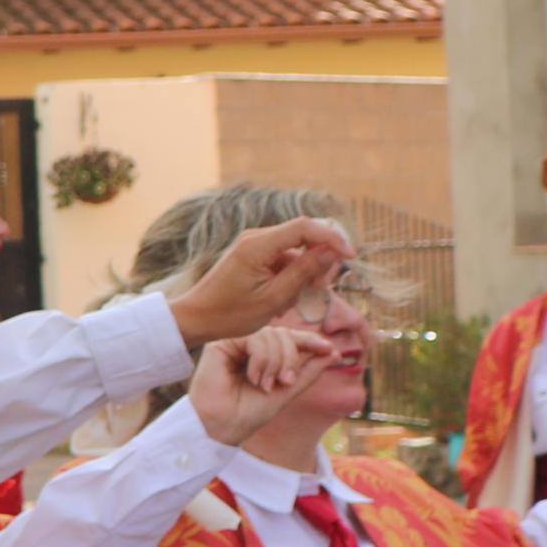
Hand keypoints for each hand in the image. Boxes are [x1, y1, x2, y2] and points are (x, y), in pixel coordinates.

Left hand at [166, 216, 356, 346]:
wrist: (196, 319)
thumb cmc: (230, 314)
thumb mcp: (274, 298)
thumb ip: (303, 272)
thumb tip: (331, 251)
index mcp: (257, 245)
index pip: (305, 227)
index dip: (332, 238)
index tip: (350, 258)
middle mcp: (255, 238)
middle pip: (304, 237)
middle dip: (319, 262)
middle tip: (319, 290)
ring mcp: (254, 245)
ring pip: (296, 251)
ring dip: (304, 275)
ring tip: (291, 304)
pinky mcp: (254, 255)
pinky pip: (284, 260)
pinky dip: (291, 278)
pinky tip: (282, 301)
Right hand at [187, 327, 326, 445]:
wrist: (222, 426)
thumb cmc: (248, 413)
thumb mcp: (287, 391)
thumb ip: (308, 371)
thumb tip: (334, 351)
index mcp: (263, 356)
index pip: (290, 339)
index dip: (310, 340)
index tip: (328, 349)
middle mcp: (249, 346)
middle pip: (283, 334)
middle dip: (291, 357)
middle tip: (286, 382)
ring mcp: (235, 343)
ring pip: (271, 335)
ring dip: (275, 362)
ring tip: (265, 385)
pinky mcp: (222, 342)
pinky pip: (255, 338)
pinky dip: (261, 359)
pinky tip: (254, 377)